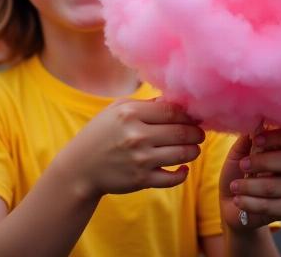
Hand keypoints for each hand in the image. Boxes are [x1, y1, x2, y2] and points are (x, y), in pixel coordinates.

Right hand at [53, 99, 204, 200]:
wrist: (80, 167)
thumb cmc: (101, 133)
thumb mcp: (116, 109)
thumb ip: (145, 103)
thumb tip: (175, 101)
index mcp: (130, 113)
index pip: (173, 111)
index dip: (189, 114)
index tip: (195, 117)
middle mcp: (137, 135)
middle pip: (181, 132)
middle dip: (196, 132)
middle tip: (200, 132)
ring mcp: (140, 159)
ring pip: (182, 154)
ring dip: (194, 151)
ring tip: (194, 147)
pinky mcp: (141, 180)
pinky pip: (173, 178)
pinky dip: (183, 173)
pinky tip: (183, 168)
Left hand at [219, 129, 280, 231]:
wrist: (232, 199)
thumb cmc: (239, 169)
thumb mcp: (241, 149)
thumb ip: (248, 136)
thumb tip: (253, 120)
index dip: (277, 137)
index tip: (256, 140)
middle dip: (262, 162)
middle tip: (242, 165)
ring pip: (275, 186)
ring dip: (250, 186)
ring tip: (234, 186)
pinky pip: (270, 206)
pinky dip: (250, 203)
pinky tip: (238, 200)